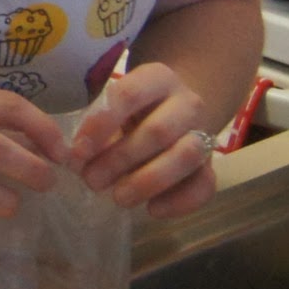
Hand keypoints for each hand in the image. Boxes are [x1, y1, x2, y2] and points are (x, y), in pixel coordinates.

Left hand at [69, 62, 215, 217]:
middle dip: (121, 159)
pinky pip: (206, 184)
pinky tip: (152, 210)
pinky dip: (180, 201)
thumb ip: (96, 126)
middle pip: (158, 131)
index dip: (101, 124)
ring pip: (186, 156)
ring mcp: (204, 132)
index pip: (130, 95)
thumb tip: (75, 159)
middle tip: (92, 180)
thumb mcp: (113, 104)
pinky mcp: (212, 164)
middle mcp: (187, 102)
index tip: (78, 150)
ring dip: (149, 181)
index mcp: (157, 78)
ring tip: (119, 198)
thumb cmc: (132, 108)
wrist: (177, 107)